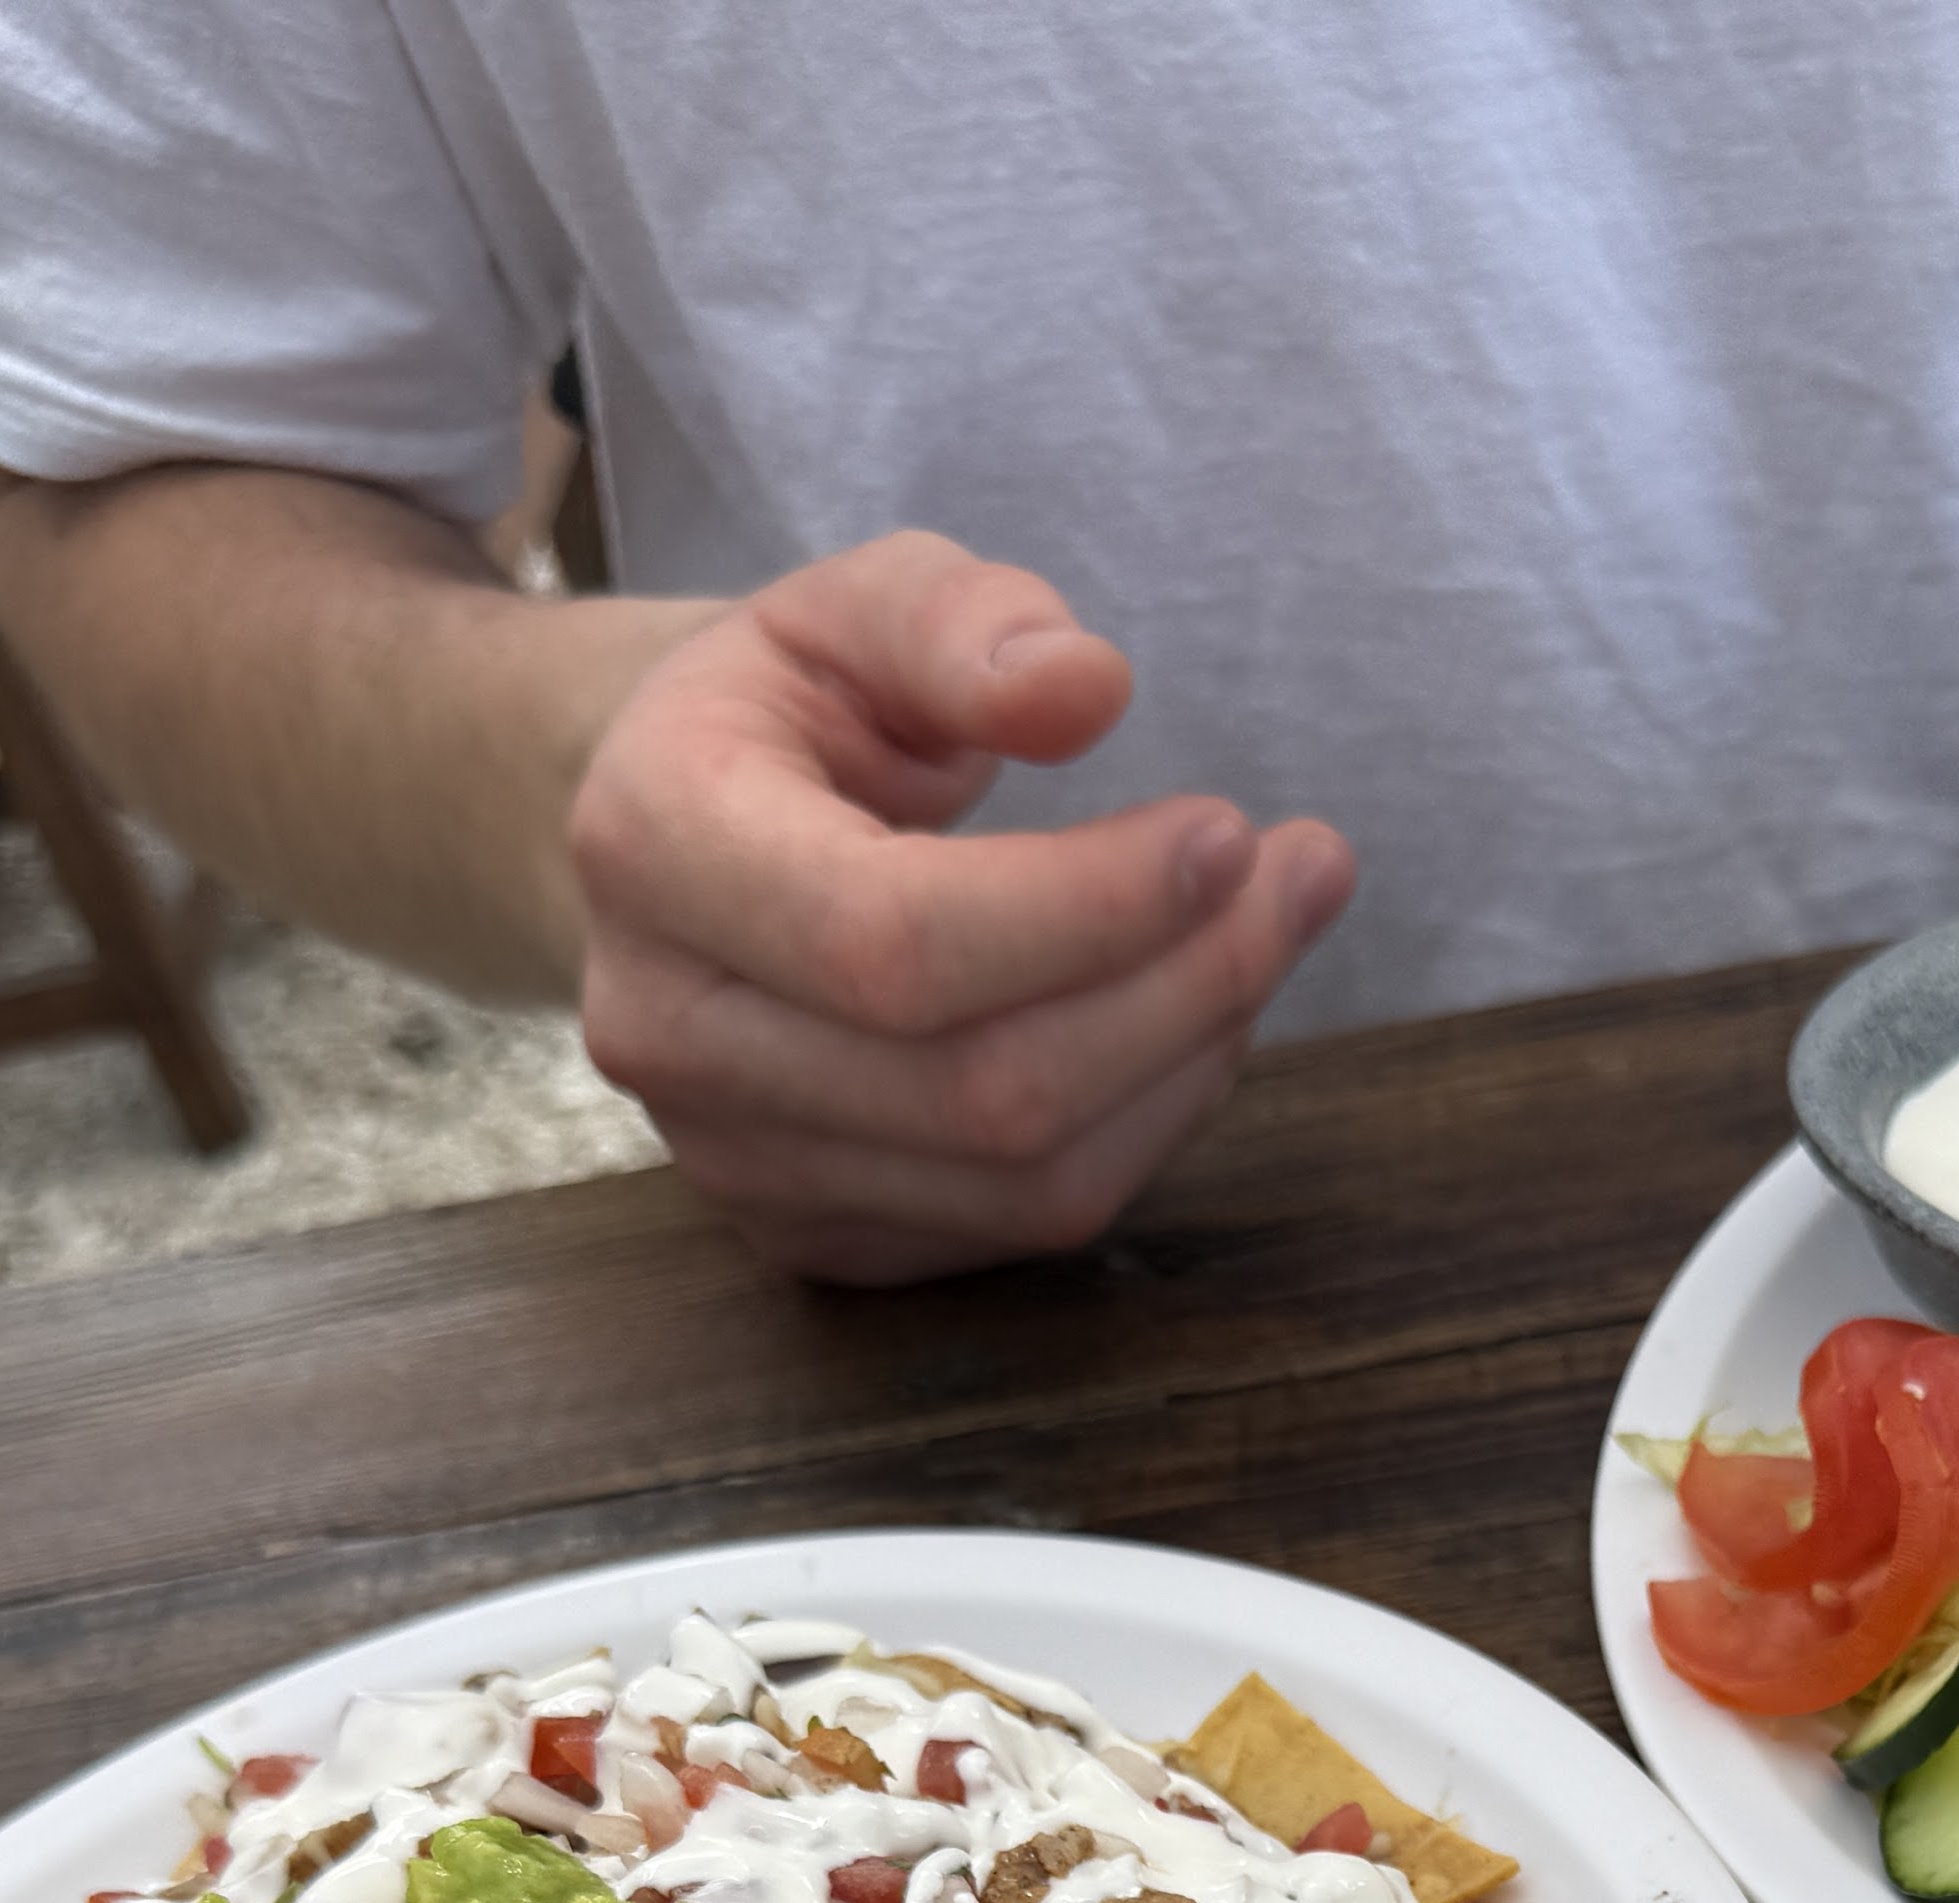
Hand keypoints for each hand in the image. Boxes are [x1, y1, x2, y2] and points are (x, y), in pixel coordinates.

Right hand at [569, 531, 1354, 1282]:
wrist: (672, 852)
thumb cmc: (780, 719)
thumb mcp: (847, 609)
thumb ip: (958, 623)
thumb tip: (1085, 688)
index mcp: (655, 847)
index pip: (895, 942)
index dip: (1091, 910)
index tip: (1232, 833)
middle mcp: (672, 1035)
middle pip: (984, 1089)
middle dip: (1185, 986)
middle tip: (1303, 874)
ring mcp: (738, 1165)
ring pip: (1027, 1181)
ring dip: (1191, 1060)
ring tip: (1268, 930)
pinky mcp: (815, 1237)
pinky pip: (1027, 1226)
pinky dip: (1147, 1123)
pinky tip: (1187, 1015)